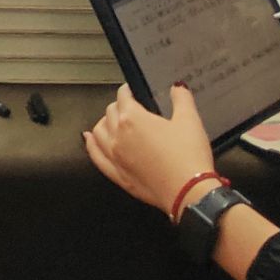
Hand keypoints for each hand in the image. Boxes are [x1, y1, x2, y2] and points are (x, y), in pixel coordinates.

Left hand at [83, 83, 216, 214]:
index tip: (130, 90)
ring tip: (111, 120)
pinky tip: (90, 140)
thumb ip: (181, 99)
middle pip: (110, 113)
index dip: (127, 90)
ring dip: (104, 123)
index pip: (123, 97)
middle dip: (118, 106)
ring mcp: (116, 157)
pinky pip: (96, 157)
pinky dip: (91, 146)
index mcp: (132, 119)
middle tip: (128, 106)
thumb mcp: (190, 120)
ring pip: (98, 132)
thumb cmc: (188, 157)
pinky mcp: (118, 176)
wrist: (189, 192)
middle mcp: (118, 136)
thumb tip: (178, 87)